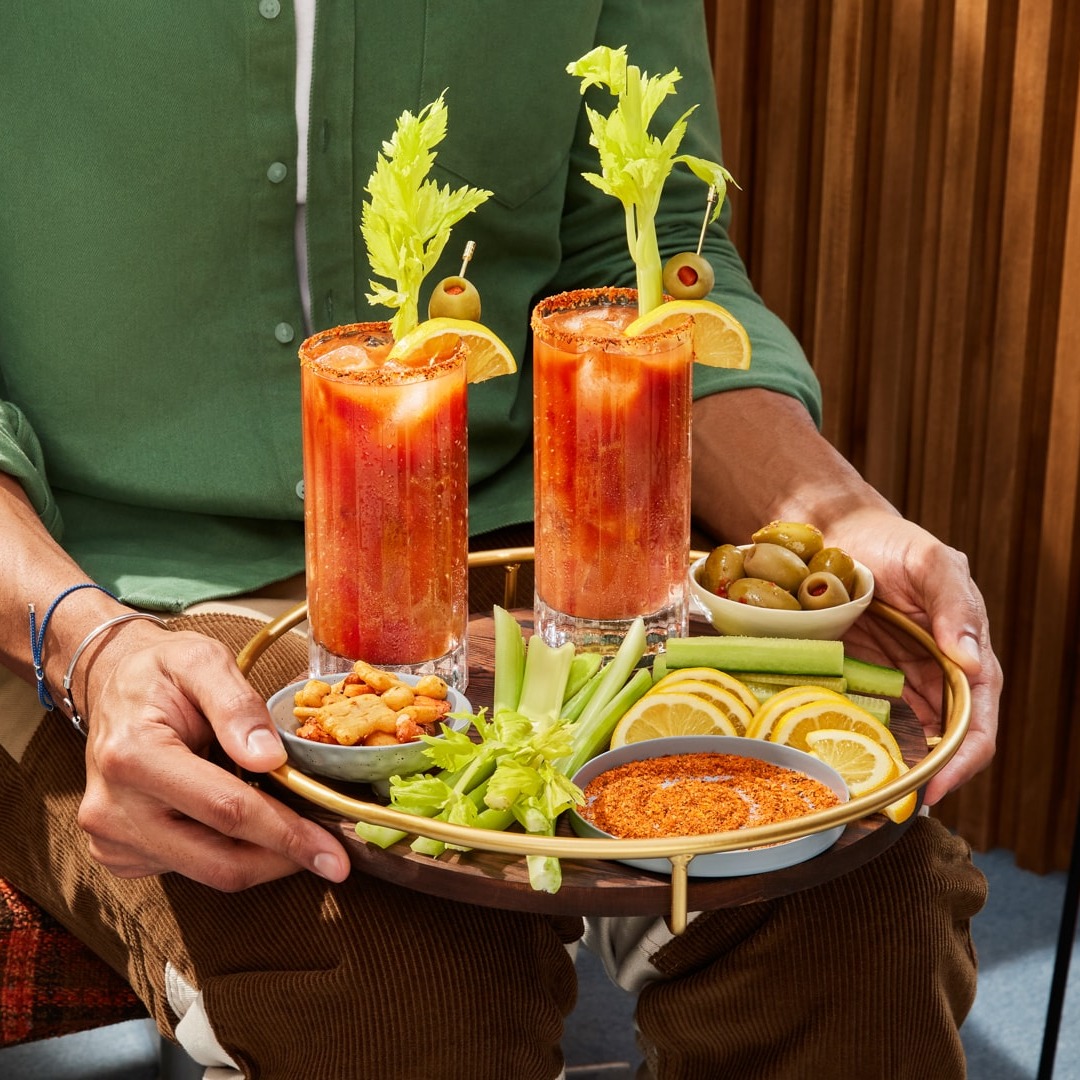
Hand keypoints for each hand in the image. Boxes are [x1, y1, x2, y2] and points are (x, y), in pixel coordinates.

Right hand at [75, 622, 351, 888]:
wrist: (112, 684)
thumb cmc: (161, 671)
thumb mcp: (203, 661)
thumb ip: (237, 705)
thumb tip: (270, 758)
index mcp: (133, 756)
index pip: (226, 811)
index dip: (286, 835)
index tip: (333, 853)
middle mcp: (113, 808)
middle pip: (218, 861)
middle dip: (284, 860)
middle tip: (332, 856)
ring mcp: (111, 837)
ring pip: (207, 873)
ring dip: (262, 858)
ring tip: (296, 829)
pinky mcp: (118, 853)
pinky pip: (189, 868)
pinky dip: (229, 852)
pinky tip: (247, 823)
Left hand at [831, 510, 1000, 804]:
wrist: (834, 531)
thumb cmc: (890, 541)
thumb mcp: (930, 562)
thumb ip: (955, 604)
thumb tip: (973, 659)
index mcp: (964, 653)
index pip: (977, 719)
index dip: (964, 758)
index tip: (938, 787)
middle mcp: (933, 673)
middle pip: (941, 740)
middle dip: (925, 776)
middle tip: (894, 806)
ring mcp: (894, 678)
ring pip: (902, 737)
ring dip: (890, 768)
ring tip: (864, 796)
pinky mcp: (858, 676)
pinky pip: (862, 717)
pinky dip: (856, 741)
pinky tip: (838, 761)